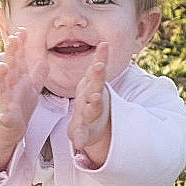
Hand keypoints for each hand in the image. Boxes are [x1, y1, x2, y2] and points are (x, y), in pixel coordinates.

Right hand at [0, 28, 47, 143]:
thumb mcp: (32, 88)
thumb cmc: (20, 106)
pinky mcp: (6, 119)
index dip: (19, 45)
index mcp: (16, 79)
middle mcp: (9, 87)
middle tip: (12, 39)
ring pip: (2, 87)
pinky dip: (4, 117)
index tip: (22, 30)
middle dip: (10, 53)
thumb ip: (37, 73)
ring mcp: (6, 102)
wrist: (10, 129)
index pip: (17, 58)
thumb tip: (44, 58)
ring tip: (2, 66)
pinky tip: (3, 116)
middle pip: (10, 67)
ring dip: (1, 77)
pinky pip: (5, 117)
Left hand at [68, 42, 110, 160]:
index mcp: (91, 89)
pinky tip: (79, 142)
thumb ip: (99, 68)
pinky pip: (82, 135)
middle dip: (97, 78)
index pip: (96, 74)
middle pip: (95, 87)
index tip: (102, 54)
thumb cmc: (90, 102)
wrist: (92, 128)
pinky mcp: (84, 132)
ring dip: (93, 104)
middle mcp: (92, 101)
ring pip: (92, 109)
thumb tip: (105, 44)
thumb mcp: (92, 85)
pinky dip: (80, 138)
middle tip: (98, 67)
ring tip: (94, 99)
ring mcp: (89, 116)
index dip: (99, 65)